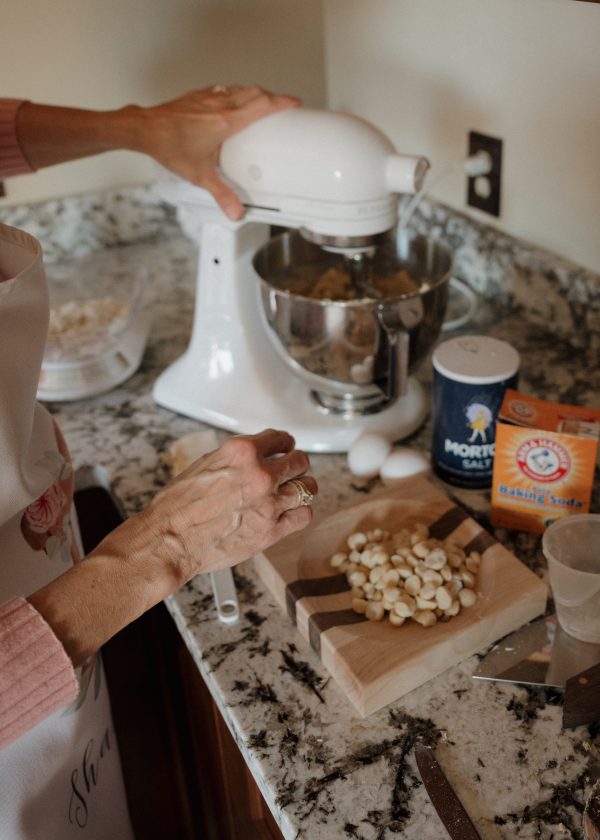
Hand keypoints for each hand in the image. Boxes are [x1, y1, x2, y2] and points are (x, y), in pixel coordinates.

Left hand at [15, 85, 299, 221]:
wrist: (143, 129)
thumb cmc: (170, 146)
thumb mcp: (200, 175)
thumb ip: (221, 194)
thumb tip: (236, 213)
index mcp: (227, 121)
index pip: (262, 105)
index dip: (282, 102)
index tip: (295, 102)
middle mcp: (220, 104)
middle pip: (254, 92)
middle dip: (271, 97)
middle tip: (280, 105)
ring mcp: (207, 97)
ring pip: (238, 88)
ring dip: (252, 93)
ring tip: (259, 103)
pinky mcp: (195, 96)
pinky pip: (222, 89)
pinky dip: (233, 93)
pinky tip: (229, 102)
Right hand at [94, 428, 316, 591]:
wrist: (169, 540)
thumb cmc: (177, 507)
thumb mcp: (205, 465)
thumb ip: (235, 459)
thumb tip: (253, 457)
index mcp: (241, 452)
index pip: (280, 439)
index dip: (285, 444)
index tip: (287, 448)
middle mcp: (259, 474)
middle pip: (299, 462)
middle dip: (295, 466)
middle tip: (292, 472)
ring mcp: (269, 503)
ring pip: (307, 488)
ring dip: (301, 489)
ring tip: (294, 493)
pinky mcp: (272, 530)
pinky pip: (303, 515)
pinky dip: (299, 513)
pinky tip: (290, 513)